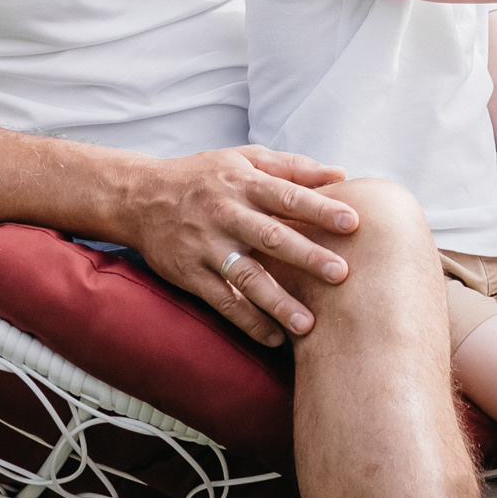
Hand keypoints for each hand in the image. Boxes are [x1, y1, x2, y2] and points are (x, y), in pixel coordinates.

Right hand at [123, 146, 360, 345]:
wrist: (142, 197)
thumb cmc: (206, 177)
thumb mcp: (245, 160)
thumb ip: (292, 167)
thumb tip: (341, 172)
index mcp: (244, 184)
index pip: (288, 196)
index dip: (321, 209)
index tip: (354, 223)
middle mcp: (226, 214)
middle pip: (271, 237)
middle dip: (307, 256)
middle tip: (342, 274)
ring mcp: (206, 246)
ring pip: (246, 276)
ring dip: (278, 301)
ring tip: (309, 324)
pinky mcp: (190, 273)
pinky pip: (222, 301)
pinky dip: (248, 321)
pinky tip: (274, 337)